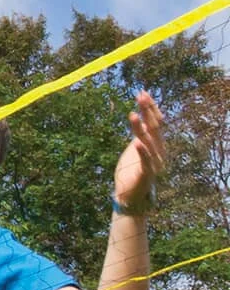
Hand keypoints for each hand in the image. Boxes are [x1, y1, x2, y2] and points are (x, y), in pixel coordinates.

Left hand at [113, 90, 164, 211]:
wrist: (130, 197)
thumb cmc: (132, 172)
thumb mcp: (135, 148)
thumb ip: (139, 134)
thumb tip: (139, 116)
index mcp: (155, 144)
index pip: (155, 121)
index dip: (149, 107)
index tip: (142, 93)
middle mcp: (158, 150)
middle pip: (154, 127)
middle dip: (147, 111)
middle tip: (140, 96)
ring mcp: (154, 162)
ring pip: (148, 141)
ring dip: (140, 128)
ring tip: (132, 115)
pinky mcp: (146, 174)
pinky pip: (145, 161)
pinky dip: (142, 151)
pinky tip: (137, 142)